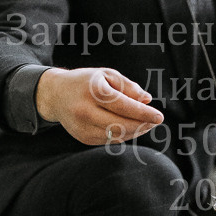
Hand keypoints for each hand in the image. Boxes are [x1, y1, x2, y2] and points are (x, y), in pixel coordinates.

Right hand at [35, 67, 163, 145]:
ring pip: (116, 135)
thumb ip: (128, 86)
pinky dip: (122, 135)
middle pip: (121, 125)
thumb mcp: (107, 75)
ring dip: (134, 132)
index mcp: (93, 91)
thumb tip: (147, 99)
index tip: (159, 117)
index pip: (124, 106)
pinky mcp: (83, 137)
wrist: (56, 95)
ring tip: (145, 124)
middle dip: (142, 125)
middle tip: (154, 122)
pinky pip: (109, 140)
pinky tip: (129, 128)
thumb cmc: (86, 82)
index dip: (144, 113)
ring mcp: (83, 126)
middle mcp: (85, 110)